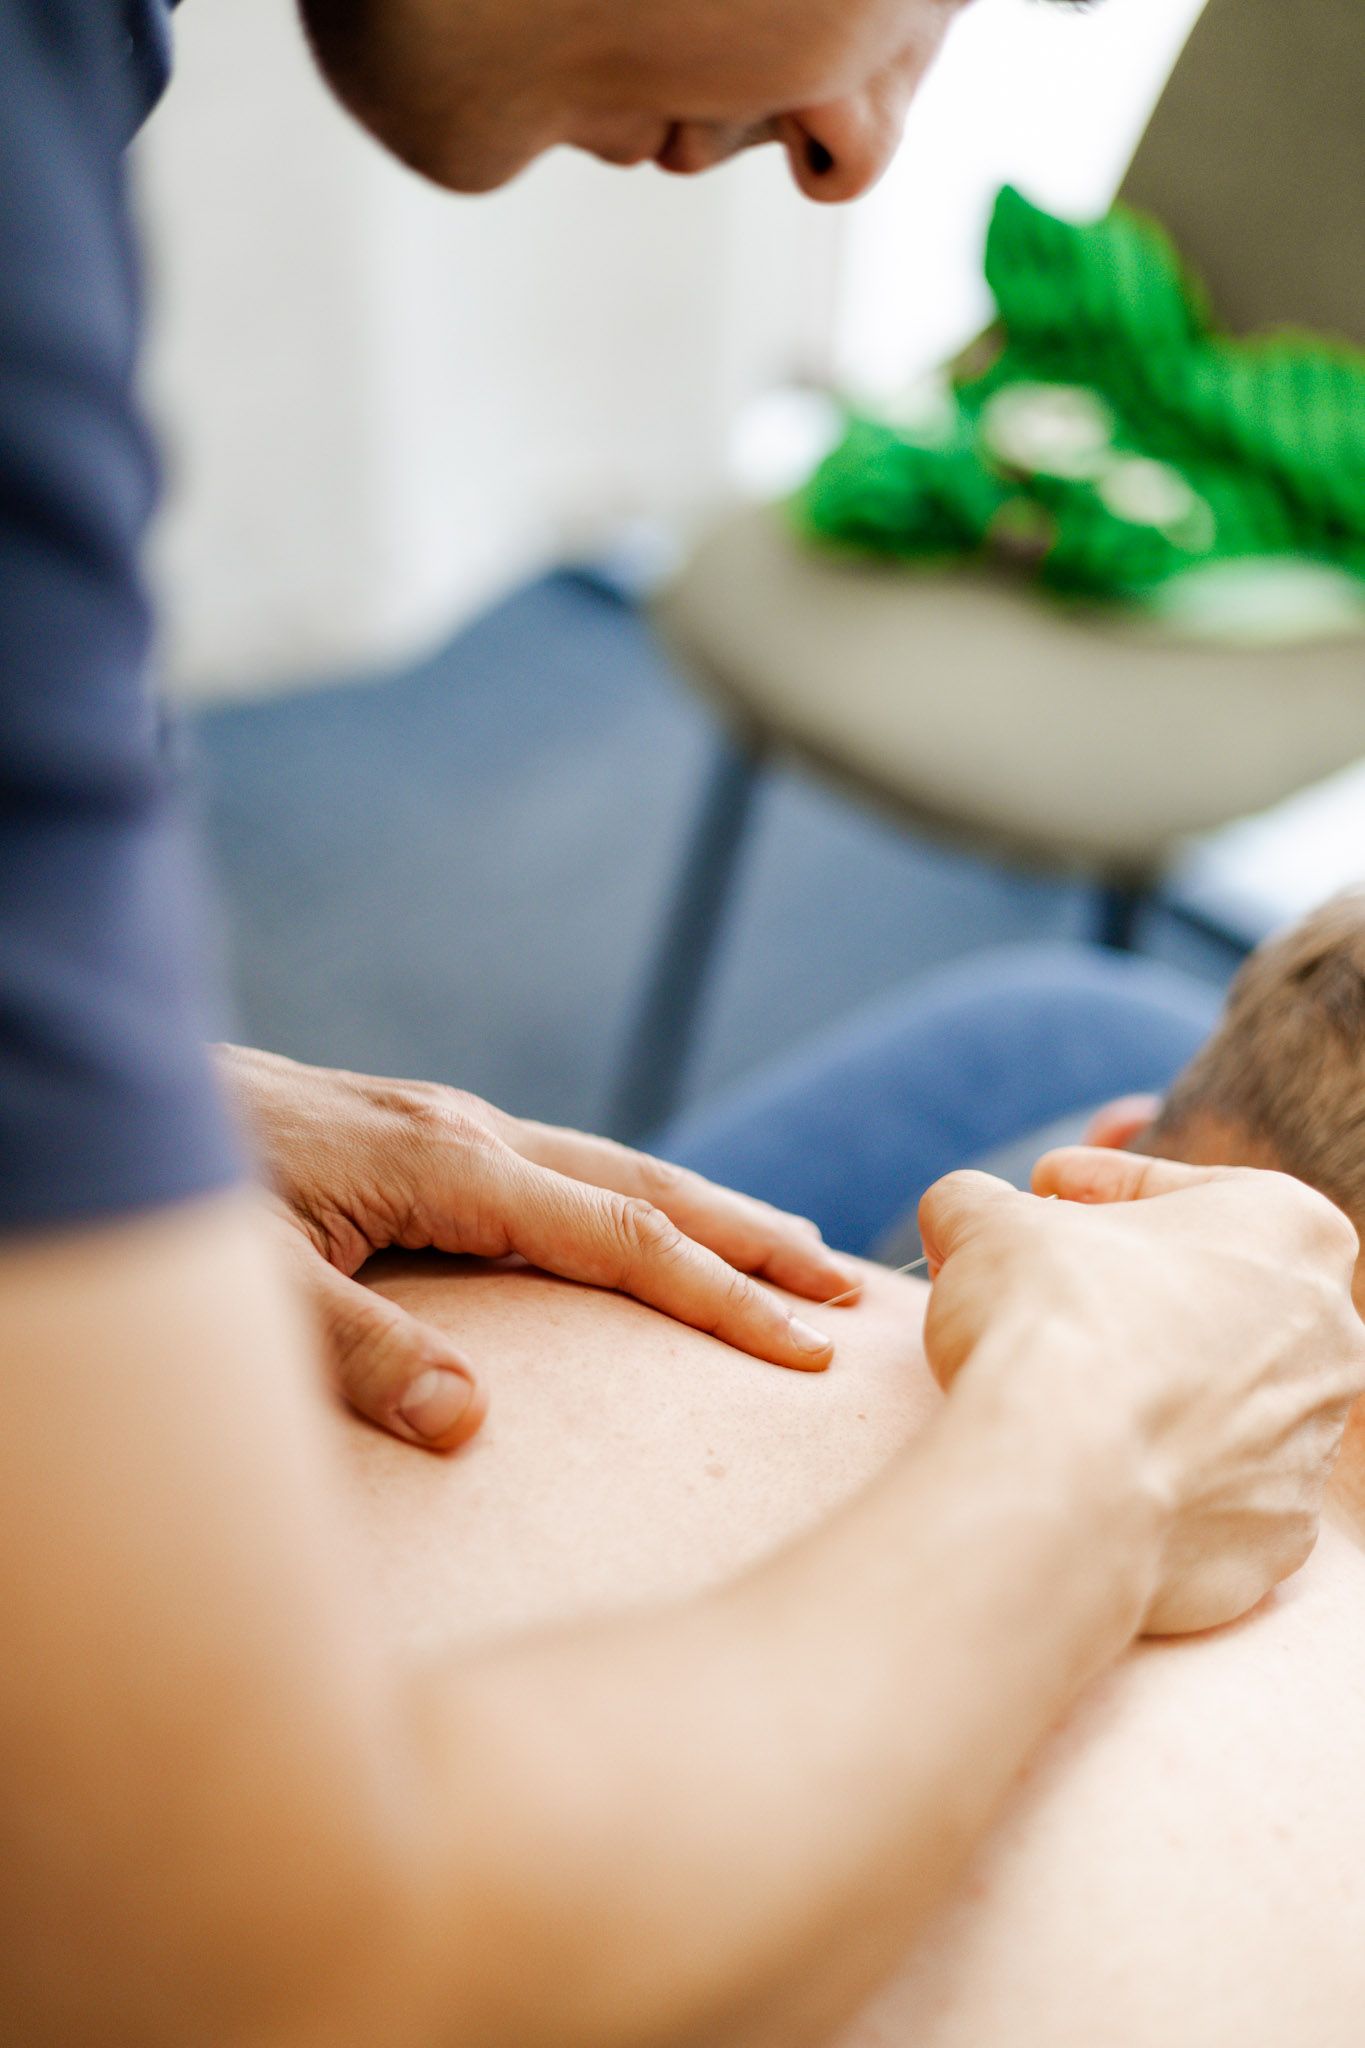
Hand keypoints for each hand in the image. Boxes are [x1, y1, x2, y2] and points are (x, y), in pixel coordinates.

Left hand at [219, 1046, 859, 1451]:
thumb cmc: (178, 1193)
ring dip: (710, 1211)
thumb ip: (355, 1351)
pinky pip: (566, 1171)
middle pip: (650, 1184)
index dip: (724, 1295)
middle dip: (756, 1237)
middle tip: (854, 1289)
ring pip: (615, 1169)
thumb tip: (470, 1426)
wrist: (120, 1097)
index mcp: (451, 1166)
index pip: (625, 1238)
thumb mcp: (249, 1284)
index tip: (811, 1345)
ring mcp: (451, 1127)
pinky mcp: (426, 1137)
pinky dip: (638, 1203)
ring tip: (791, 1252)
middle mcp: (470, 1134)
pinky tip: (645, 1232)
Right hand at [918, 1149, 1364, 1634]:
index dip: (1095, 1185)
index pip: (1180, 1189)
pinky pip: (1209, 1489)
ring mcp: (1312, 1444)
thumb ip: (982, 1200)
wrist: (1068, 1485)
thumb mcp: (986, 1219)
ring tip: (1059, 1384)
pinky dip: (1152, 1472)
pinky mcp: (1277, 1535)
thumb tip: (962, 1210)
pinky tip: (1088, 1464)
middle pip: (1212, 1292)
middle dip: (1131, 1284)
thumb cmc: (1050, 1321)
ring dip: (1148, 1380)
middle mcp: (1330, 1335)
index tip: (1041, 1192)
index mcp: (1290, 1229)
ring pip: (1219, 1395)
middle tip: (1045, 1285)